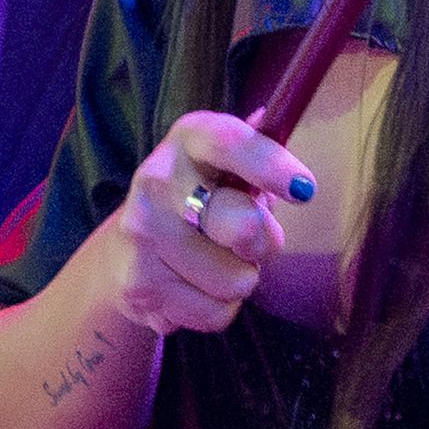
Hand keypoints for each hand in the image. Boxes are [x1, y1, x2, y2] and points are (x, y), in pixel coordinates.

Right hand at [89, 110, 314, 335]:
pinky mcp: (139, 285)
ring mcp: (143, 234)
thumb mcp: (225, 168)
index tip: (304, 189)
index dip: (270, 165)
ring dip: (238, 278)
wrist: (124, 256)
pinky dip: (216, 308)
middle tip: (250, 240)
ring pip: (236, 280)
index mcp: (188, 140)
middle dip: (264, 242)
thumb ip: (254, 153)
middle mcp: (157, 180)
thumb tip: (274, 116)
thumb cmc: (198, 203)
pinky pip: (216, 313)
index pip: (230, 143)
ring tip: (212, 263)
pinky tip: (192, 288)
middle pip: (244, 227)